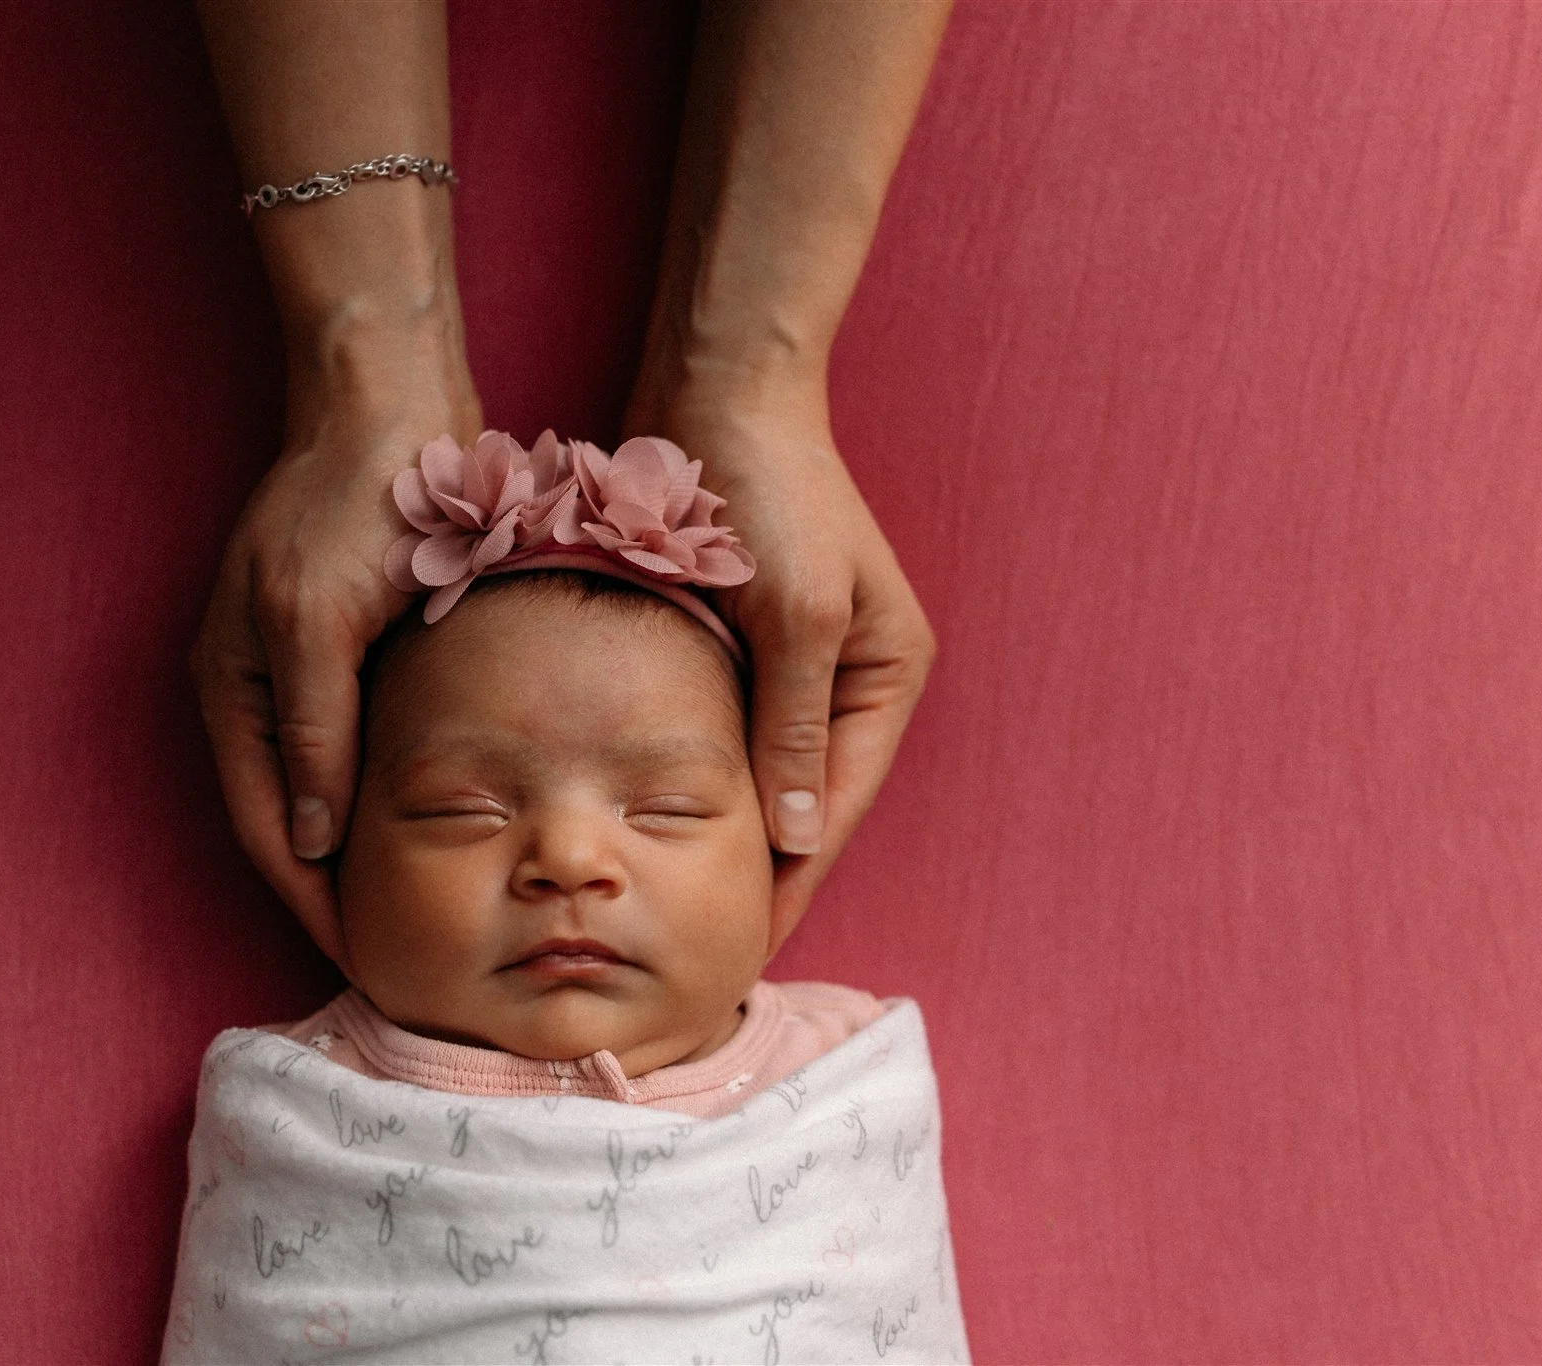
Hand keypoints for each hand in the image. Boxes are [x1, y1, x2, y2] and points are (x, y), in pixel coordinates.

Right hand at [191, 332, 480, 975]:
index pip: (270, 830)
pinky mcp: (341, 651)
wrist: (390, 405)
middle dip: (330, 896)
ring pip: (320, 794)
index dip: (313, 902)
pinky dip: (380, 802)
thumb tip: (309, 840)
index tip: (364, 960)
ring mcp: (294, 670)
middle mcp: (253, 688)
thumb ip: (313, 729)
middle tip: (392, 960)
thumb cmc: (357, 500)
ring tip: (409, 917)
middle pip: (288, 824)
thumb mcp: (321, 620)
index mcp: (234, 687)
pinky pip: (353, 751)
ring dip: (354, 857)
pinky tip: (427, 834)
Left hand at [625, 378, 935, 952]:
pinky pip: (723, 732)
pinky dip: (695, 778)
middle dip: (760, 872)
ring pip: (761, 774)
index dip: (789, 882)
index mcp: (887, 674)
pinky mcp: (744, 642)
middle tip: (700, 950)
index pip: (834, 808)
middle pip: (804, 803)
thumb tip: (798, 836)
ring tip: (677, 908)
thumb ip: (793, 724)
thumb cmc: (768, 491)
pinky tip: (654, 825)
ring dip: (724, 832)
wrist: (718, 391)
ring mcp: (797, 661)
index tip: (741, 948)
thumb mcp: (793, 614)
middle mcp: (852, 677)